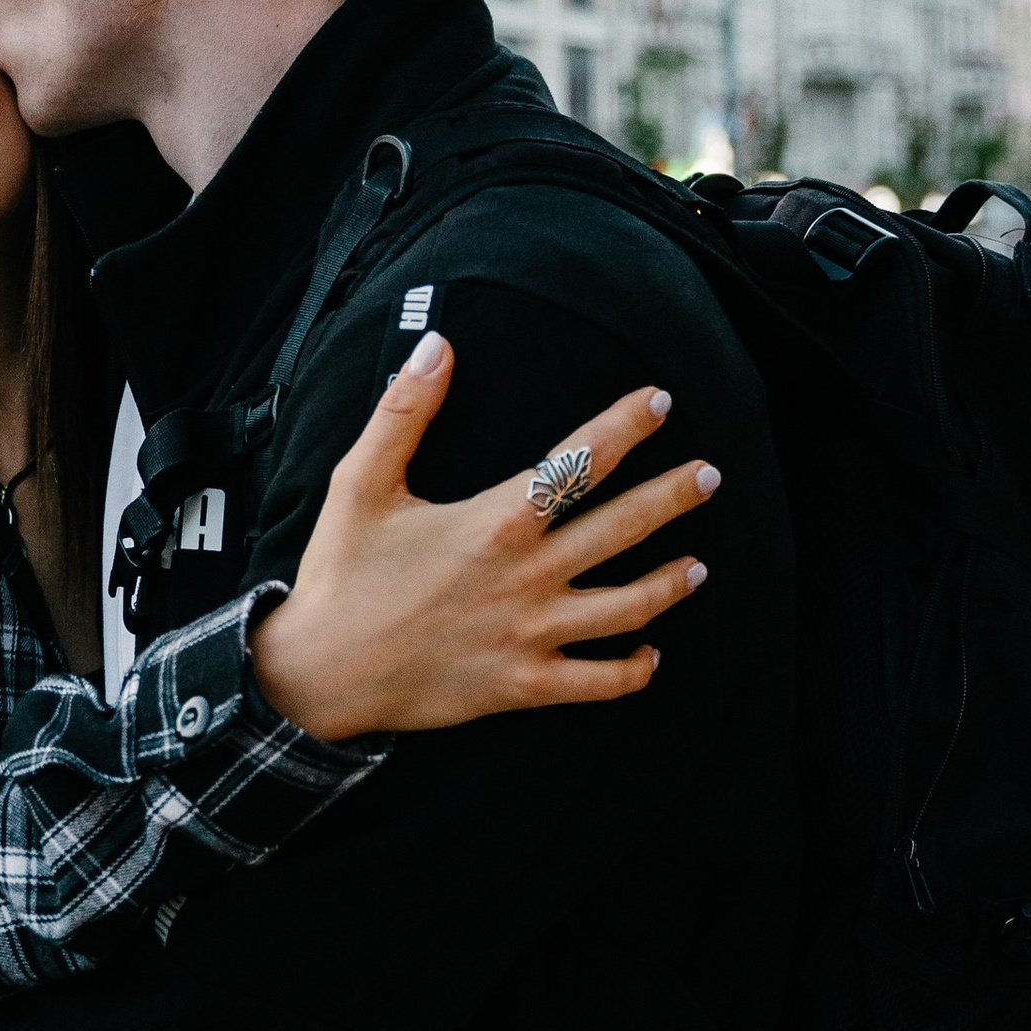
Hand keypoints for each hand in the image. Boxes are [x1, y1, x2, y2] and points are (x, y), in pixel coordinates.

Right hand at [247, 346, 716, 743]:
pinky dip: (633, 670)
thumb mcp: (360, 483)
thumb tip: (438, 346)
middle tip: (711, 475)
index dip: (626, 425)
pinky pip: (597, 681)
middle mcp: (527, 576)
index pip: (580, 460)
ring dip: (671, 583)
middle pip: (624, 528)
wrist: (320, 674)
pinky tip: (651, 654)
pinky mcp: (523, 685)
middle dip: (675, 497)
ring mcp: (531, 634)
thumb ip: (403, 413)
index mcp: (496, 521)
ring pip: (627, 607)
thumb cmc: (342, 575)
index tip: (661, 402)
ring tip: (700, 564)